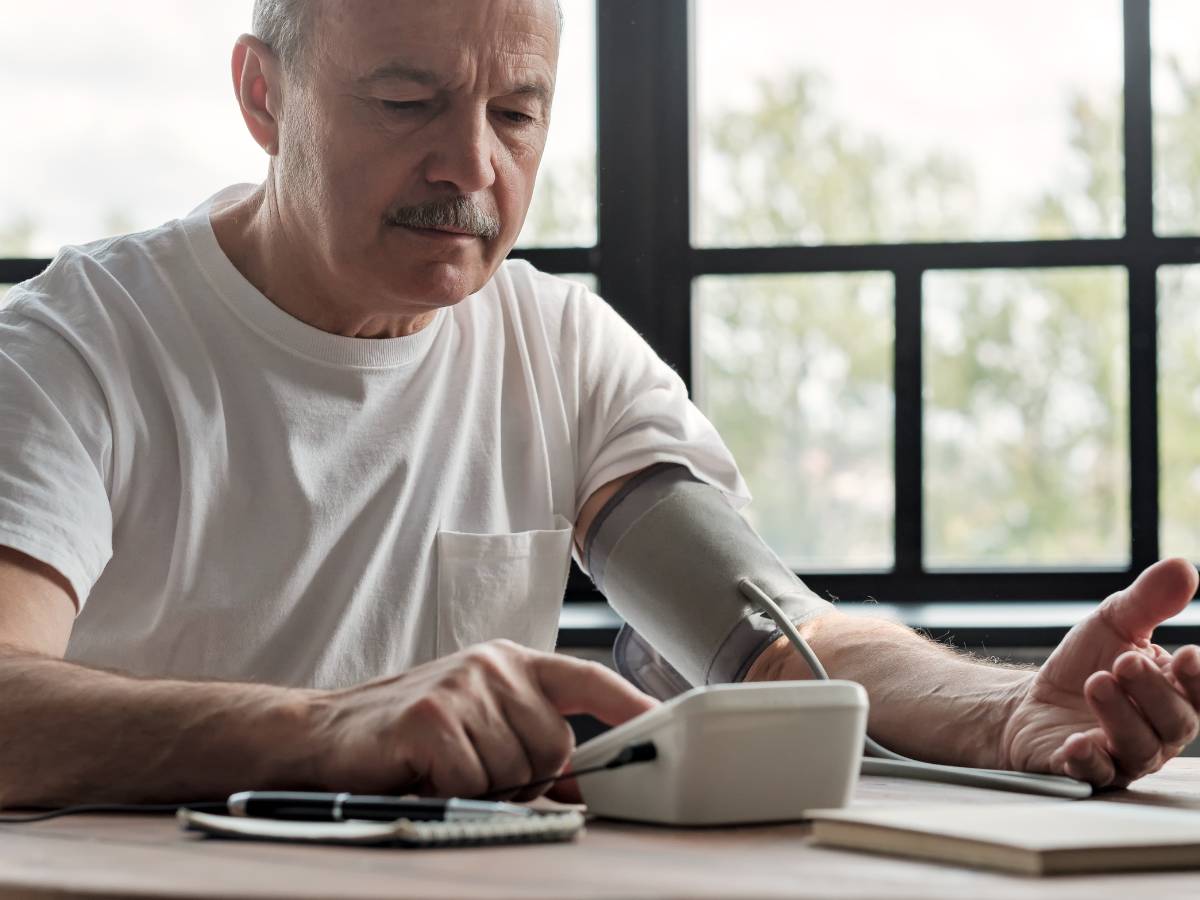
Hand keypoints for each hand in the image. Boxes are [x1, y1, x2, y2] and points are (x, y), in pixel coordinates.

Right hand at [304, 639, 656, 799]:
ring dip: (482, 784)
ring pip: (515, 770)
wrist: (326, 732)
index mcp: (512, 661)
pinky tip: (423, 771)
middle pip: (555, 746)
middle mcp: (493, 664)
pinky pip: (473, 781)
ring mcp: (462, 685)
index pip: (587, 680)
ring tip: (444, 765)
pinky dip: (450, 791)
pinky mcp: (431, 717)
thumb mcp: (479, 719)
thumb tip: (589, 780)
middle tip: (473, 765)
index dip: (630, 706)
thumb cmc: (412, 733)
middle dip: (523, 774)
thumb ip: (532, 734)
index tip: (665, 727)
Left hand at [1001, 558, 1199, 786]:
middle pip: (1174, 722)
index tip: (1186, 655)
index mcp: (1173, 696)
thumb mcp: (1113, 624)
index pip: (1199, 694)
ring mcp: (1123, 757)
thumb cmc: (1084, 664)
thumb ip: (1148, 601)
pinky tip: (1076, 744)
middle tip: (1124, 661)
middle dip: (1152, 690)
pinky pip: (1094, 774)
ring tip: (1097, 682)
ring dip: (1119, 715)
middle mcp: (1158, 733)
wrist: (1030, 700)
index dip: (1198, 679)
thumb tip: (1183, 567)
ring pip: (1137, 748)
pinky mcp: (1084, 772)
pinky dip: (1087, 760)